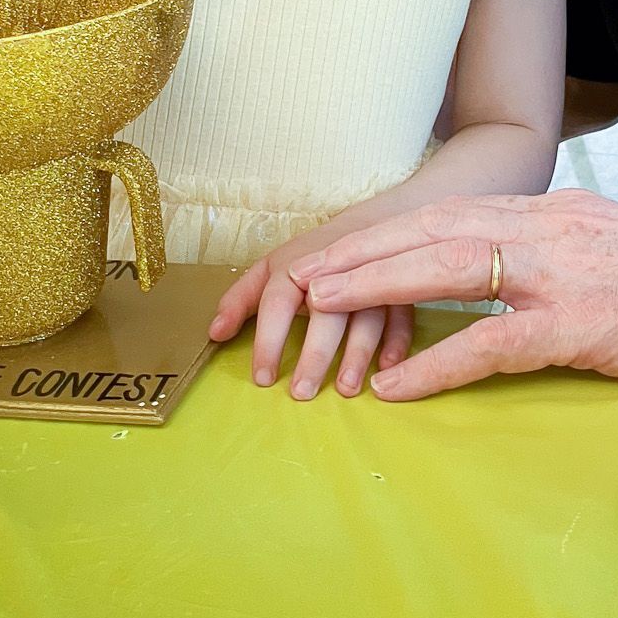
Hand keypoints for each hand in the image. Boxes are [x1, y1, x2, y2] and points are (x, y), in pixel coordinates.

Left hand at [208, 229, 412, 400]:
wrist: (367, 226)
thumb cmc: (309, 259)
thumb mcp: (269, 269)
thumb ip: (239, 300)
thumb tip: (214, 334)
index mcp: (296, 268)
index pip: (278, 302)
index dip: (269, 340)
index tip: (262, 378)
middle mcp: (334, 273)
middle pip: (325, 312)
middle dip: (315, 353)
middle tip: (302, 392)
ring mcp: (370, 280)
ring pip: (367, 316)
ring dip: (358, 353)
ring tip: (346, 389)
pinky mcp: (398, 290)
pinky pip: (403, 316)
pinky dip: (398, 342)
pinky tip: (388, 366)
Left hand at [291, 190, 617, 400]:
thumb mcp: (604, 245)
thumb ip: (548, 249)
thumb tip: (495, 270)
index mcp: (550, 209)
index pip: (448, 211)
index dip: (384, 231)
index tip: (333, 250)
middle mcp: (548, 226)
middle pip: (434, 229)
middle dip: (362, 250)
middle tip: (299, 276)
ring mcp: (565, 272)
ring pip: (452, 269)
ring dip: (378, 288)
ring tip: (322, 309)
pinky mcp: (585, 323)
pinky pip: (495, 342)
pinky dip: (438, 360)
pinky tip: (395, 385)